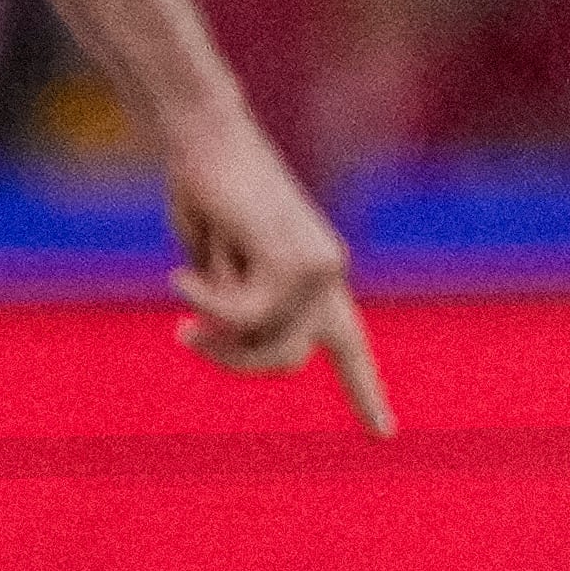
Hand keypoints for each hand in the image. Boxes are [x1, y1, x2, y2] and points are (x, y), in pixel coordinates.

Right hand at [158, 109, 390, 435]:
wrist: (208, 135)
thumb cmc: (207, 195)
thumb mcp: (220, 267)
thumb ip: (237, 308)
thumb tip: (240, 344)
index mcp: (318, 278)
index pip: (349, 346)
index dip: (365, 393)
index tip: (386, 435)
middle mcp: (329, 274)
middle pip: (291, 358)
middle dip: (235, 362)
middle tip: (185, 337)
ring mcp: (318, 266)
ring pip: (266, 341)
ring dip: (214, 334)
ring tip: (185, 302)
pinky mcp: (293, 258)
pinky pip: (244, 314)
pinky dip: (206, 302)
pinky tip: (183, 273)